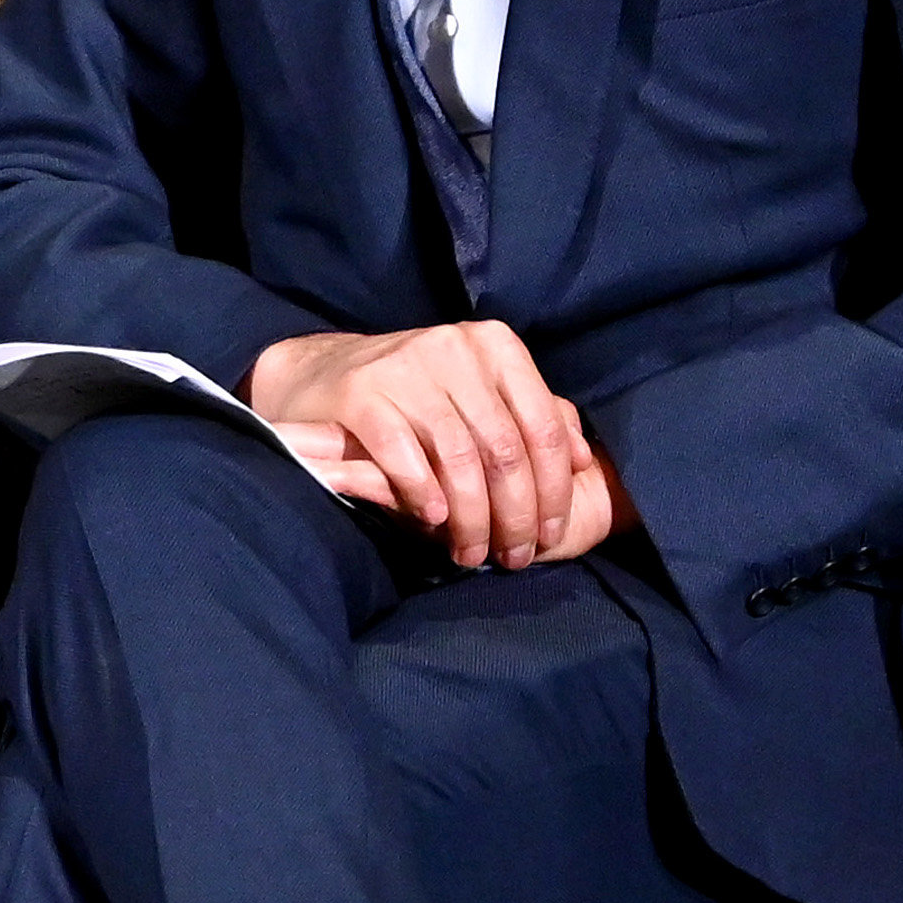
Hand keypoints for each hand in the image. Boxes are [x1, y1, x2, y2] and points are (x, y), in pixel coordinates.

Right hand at [249, 320, 614, 569]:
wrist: (319, 373)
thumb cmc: (414, 392)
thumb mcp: (478, 391)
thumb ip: (531, 416)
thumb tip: (583, 457)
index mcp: (494, 345)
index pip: (542, 428)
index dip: (553, 490)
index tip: (550, 536)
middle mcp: (455, 348)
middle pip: (504, 450)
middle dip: (515, 515)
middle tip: (513, 557)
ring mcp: (406, 368)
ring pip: (459, 460)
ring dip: (471, 519)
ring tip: (471, 553)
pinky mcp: (361, 393)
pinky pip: (404, 456)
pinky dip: (424, 493)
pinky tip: (434, 520)